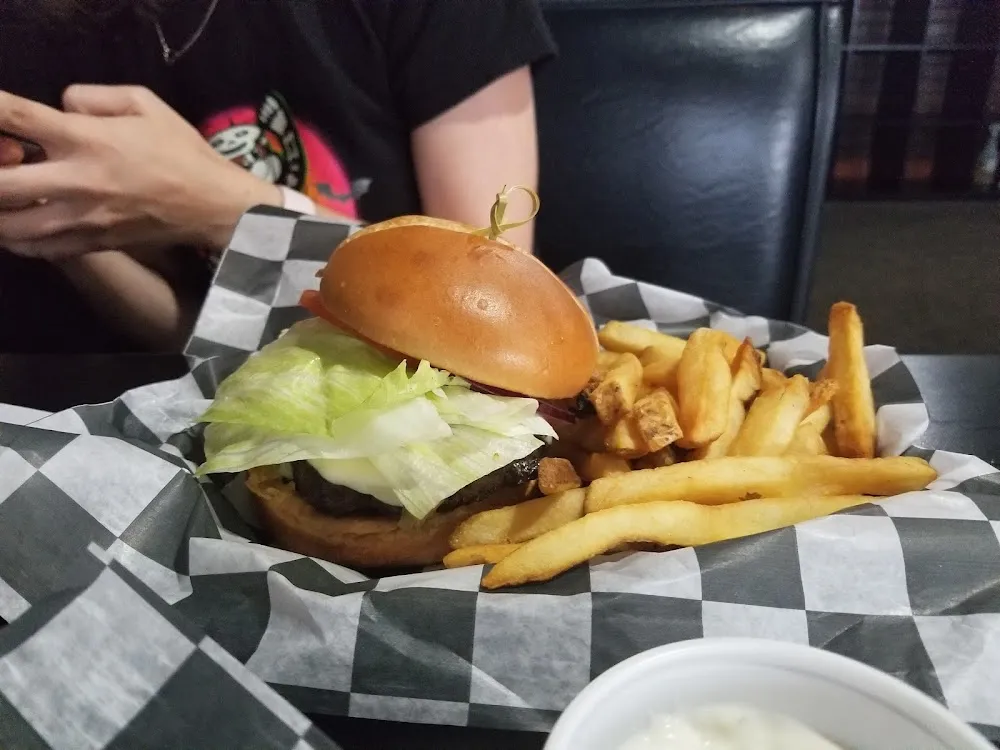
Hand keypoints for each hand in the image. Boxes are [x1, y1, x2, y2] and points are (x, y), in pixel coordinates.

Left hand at [0, 85, 280, 259]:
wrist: (213, 206)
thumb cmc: (182, 152)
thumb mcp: (146, 103)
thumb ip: (93, 96)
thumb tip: (60, 105)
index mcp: (87, 138)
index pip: (17, 117)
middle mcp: (75, 180)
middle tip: (2, 162)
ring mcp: (80, 218)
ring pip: (8, 224)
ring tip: (7, 196)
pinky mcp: (90, 243)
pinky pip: (35, 249)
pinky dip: (16, 237)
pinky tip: (20, 223)